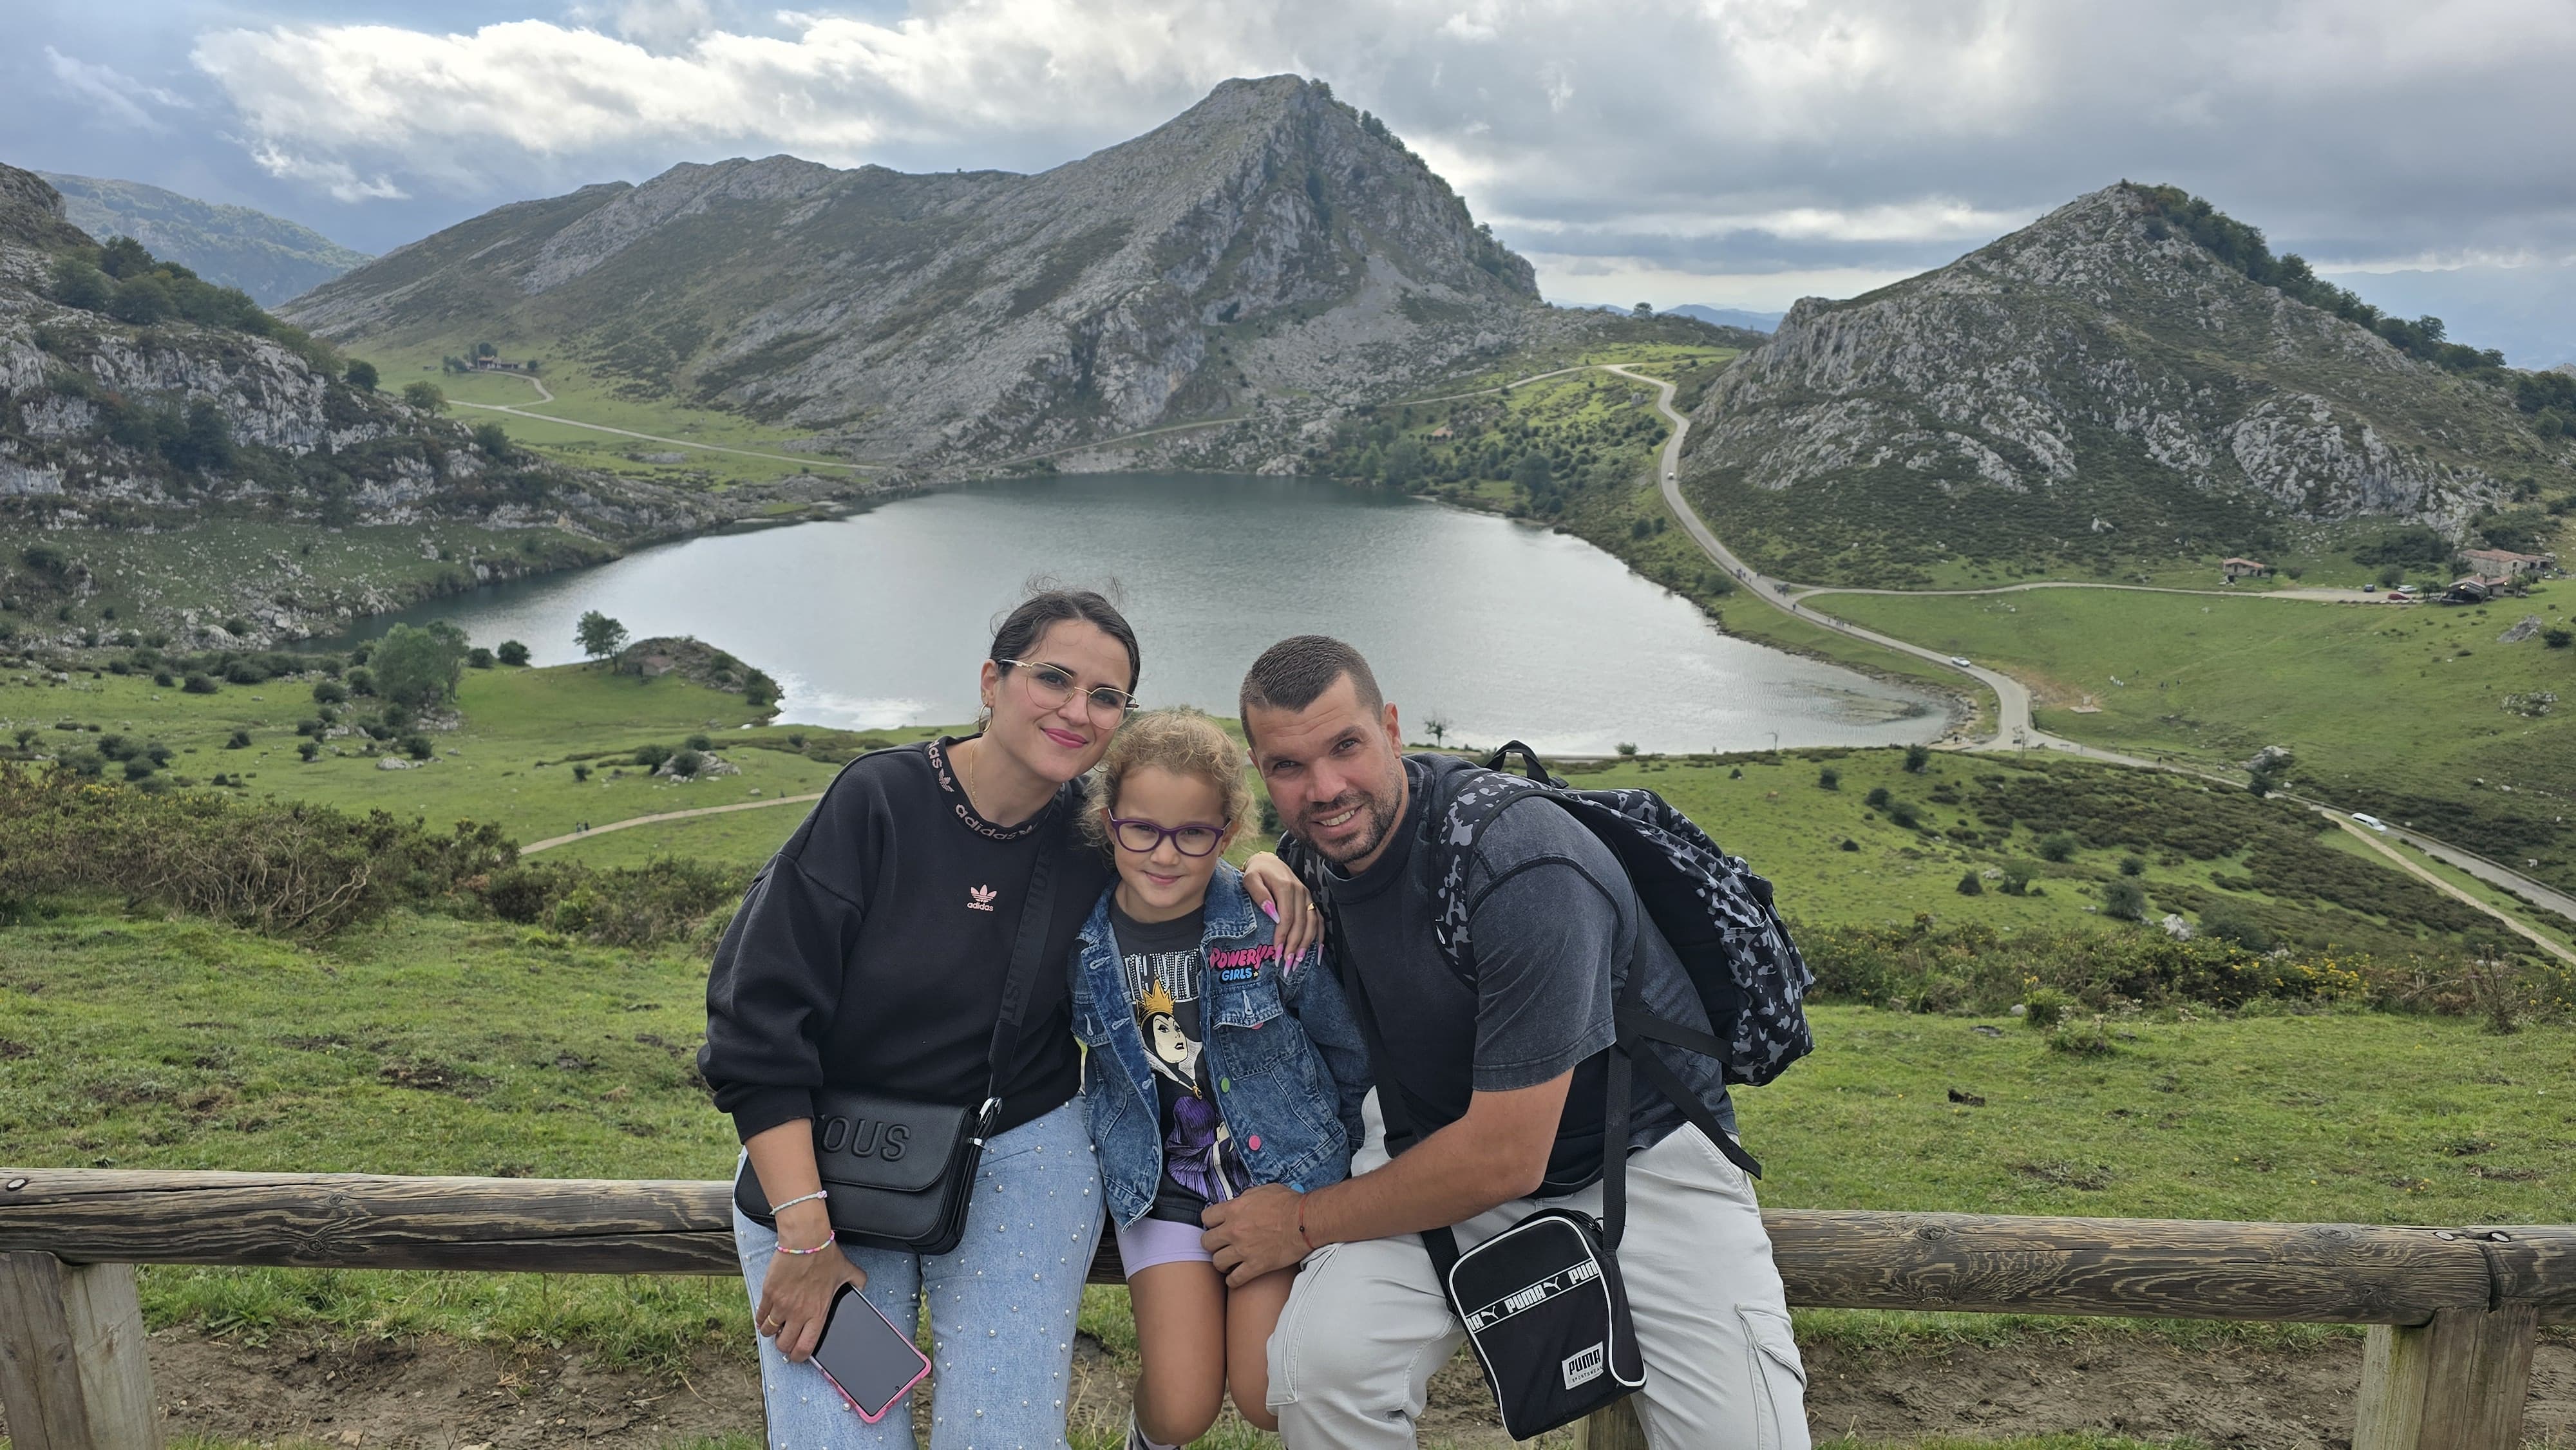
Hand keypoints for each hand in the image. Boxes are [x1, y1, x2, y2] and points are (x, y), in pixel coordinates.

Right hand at [756, 1211, 867, 1363]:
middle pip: (784, 1344)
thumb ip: (857, 1283)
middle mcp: (798, 1313)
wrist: (805, 1240)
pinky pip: (760, 1314)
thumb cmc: (825, 1255)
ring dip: (770, 1332)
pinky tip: (764, 1316)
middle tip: (785, 1340)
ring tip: (773, 1327)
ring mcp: (781, 1305)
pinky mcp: (769, 1294)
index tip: (797, 1354)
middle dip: (783, 1346)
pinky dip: (761, 1319)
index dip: (799, 1356)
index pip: (805, 1347)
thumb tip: (862, 1287)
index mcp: (818, 1313)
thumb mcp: (847, 1271)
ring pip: (769, 1331)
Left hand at [1201, 1183, 1308, 1287]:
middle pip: (1207, 1242)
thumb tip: (1239, 1202)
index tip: (1216, 1226)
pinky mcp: (1255, 1266)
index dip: (1211, 1222)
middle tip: (1220, 1244)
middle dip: (1213, 1243)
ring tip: (1229, 1261)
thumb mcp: (1262, 1190)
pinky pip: (1234, 1280)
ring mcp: (1243, 1250)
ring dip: (1222, 1262)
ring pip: (1217, 1262)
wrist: (1305, 1221)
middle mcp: (1234, 1230)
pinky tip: (1237, 1276)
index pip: (1206, 1218)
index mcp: (1234, 1209)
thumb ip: (1245, 1198)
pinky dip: (1233, 1280)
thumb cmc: (1289, 1204)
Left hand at [1242, 851, 1321, 961]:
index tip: (1277, 954)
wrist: (1268, 863)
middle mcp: (1301, 892)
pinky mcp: (1310, 901)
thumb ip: (1259, 895)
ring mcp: (1308, 897)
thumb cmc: (1257, 873)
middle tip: (1287, 965)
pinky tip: (1318, 953)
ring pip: (1312, 924)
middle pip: (1301, 924)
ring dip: (1307, 944)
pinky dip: (1320, 936)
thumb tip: (1272, 913)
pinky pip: (1319, 920)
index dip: (1283, 937)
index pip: (1287, 917)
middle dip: (1295, 946)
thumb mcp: (1250, 879)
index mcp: (1286, 887)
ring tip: (1299, 961)